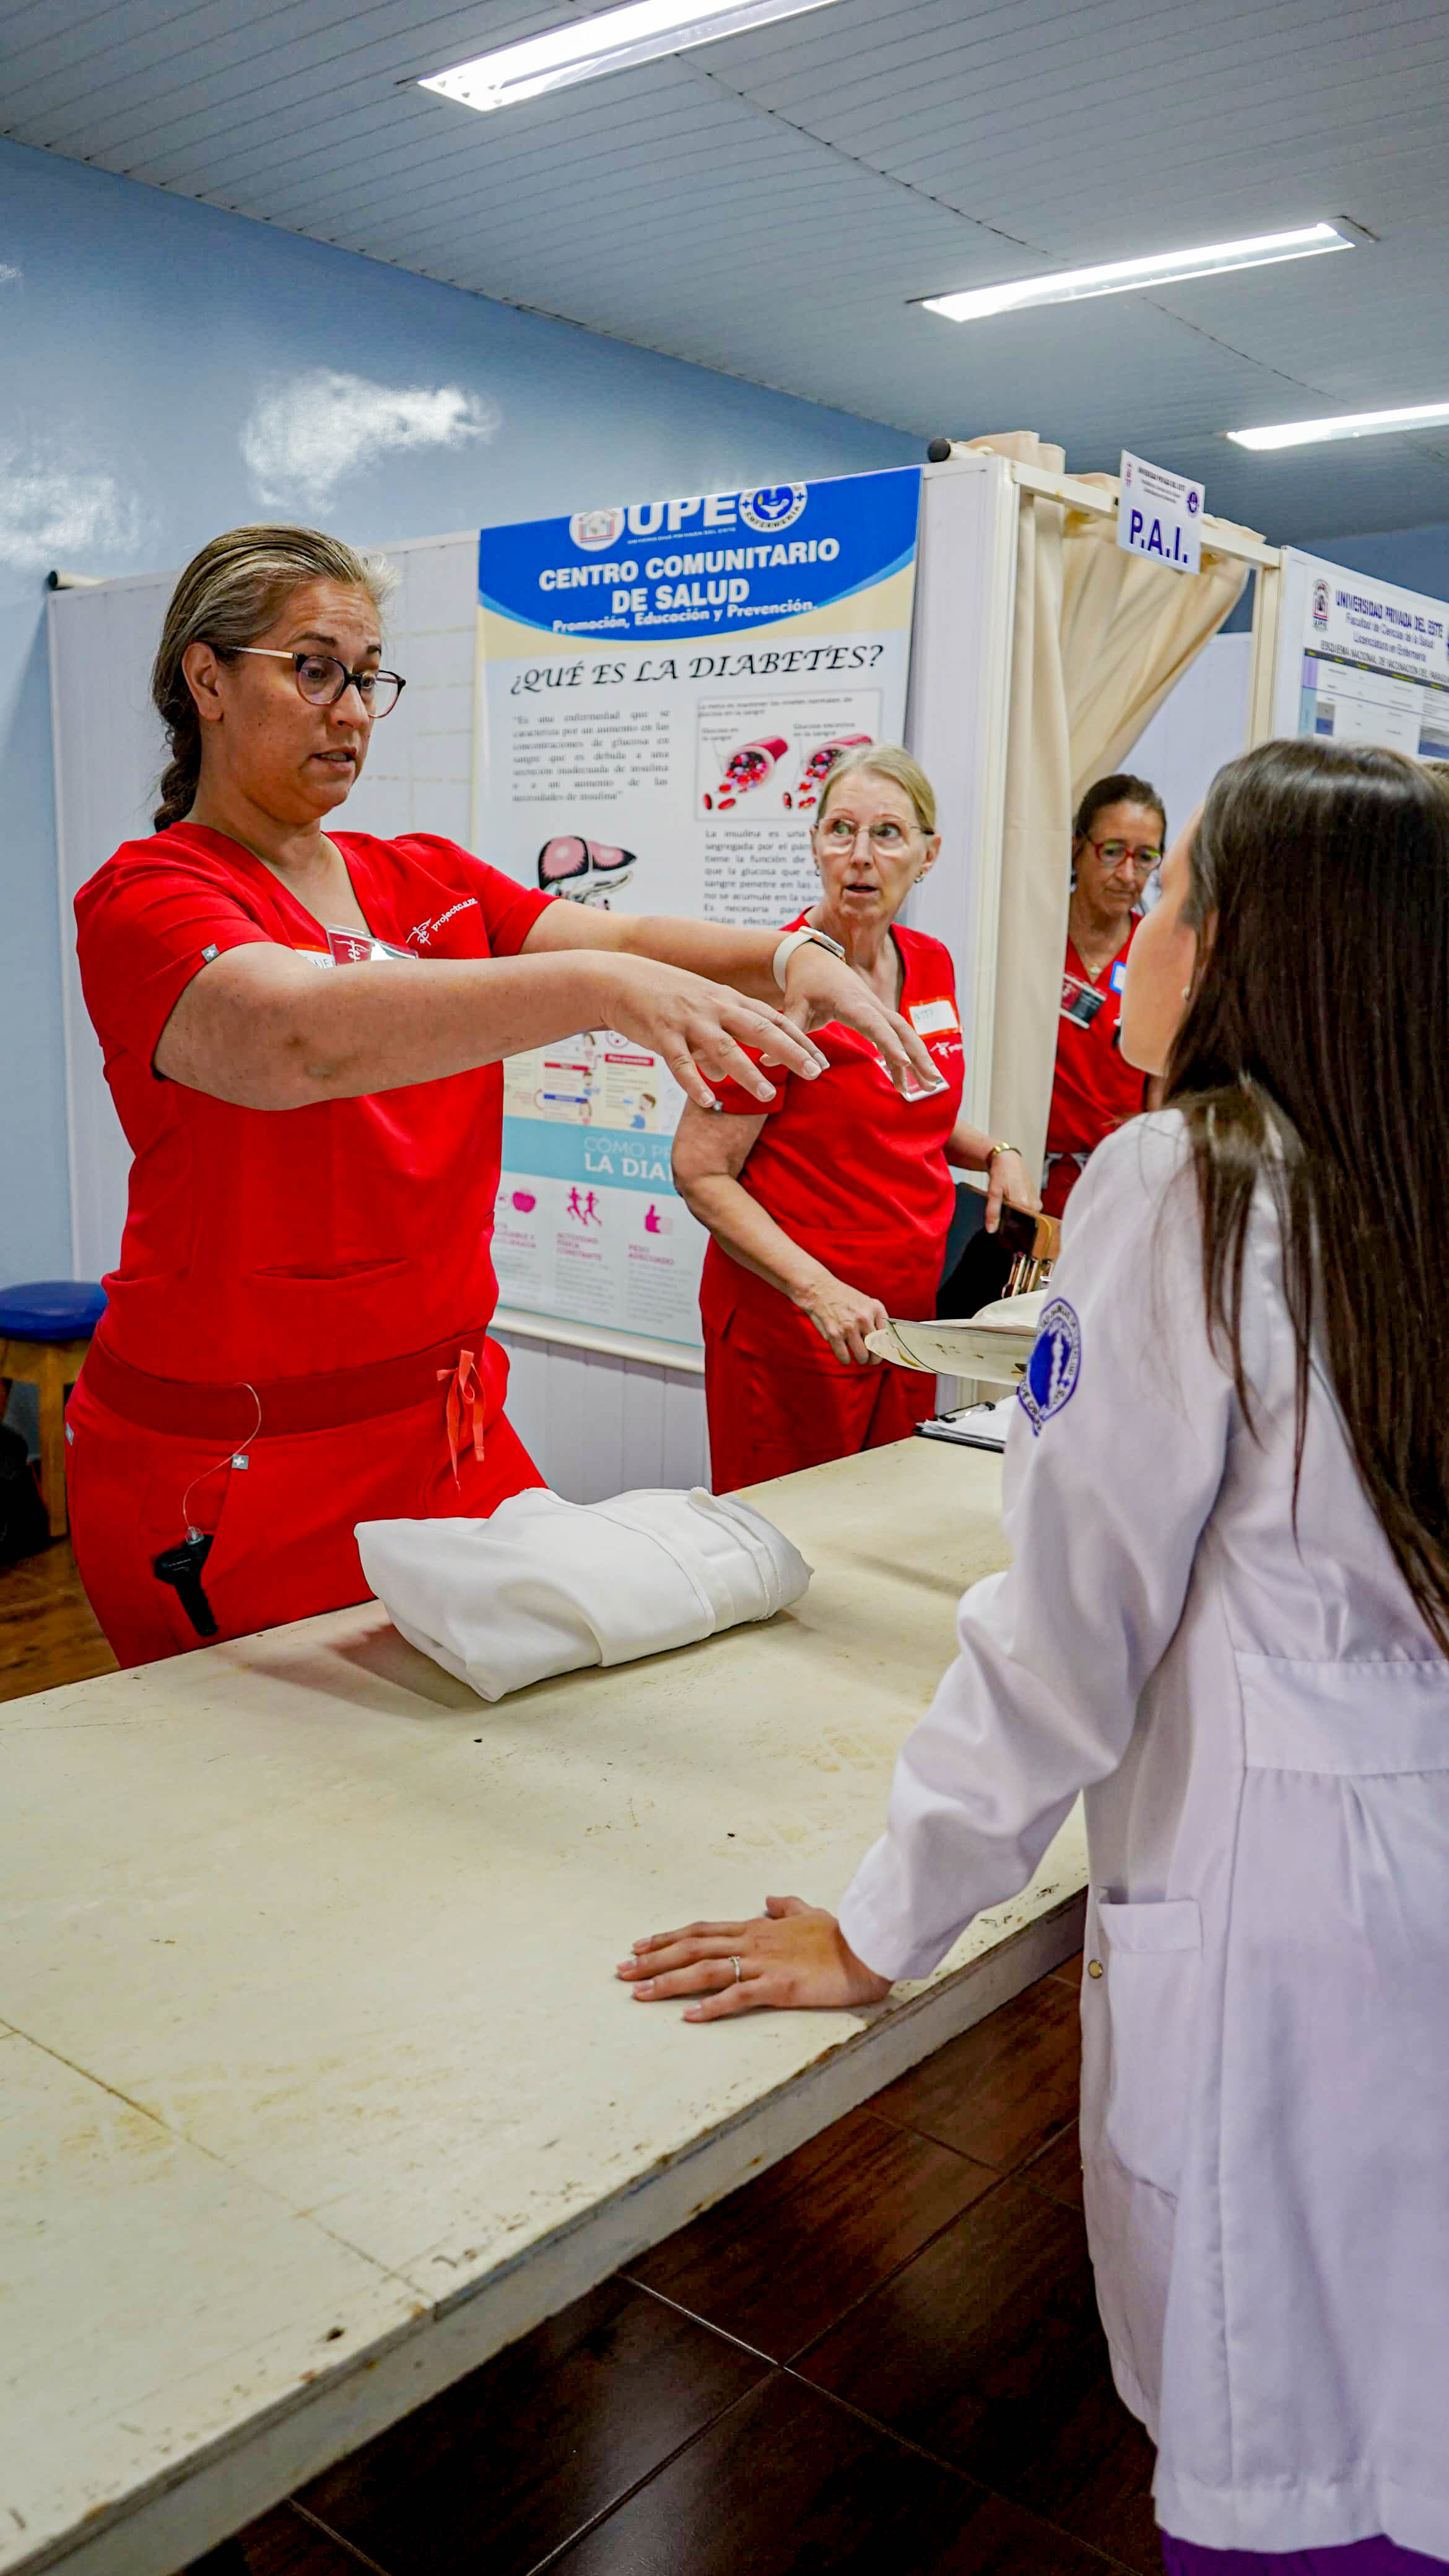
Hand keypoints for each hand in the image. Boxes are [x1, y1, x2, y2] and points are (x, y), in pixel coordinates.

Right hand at [597, 955, 827, 1109]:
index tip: (822, 1060)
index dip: (799, 1039)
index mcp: (727, 1000)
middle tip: (815, 1073)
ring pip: (724, 1047)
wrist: (618, 979)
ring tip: (769, 1094)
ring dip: (747, 1072)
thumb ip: (716, 1039)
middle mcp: (714, 1007)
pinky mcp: (662, 1032)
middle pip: (760, 1030)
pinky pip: (679, 1062)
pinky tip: (706, 1100)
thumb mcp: (699, 1010)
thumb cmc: (663, 996)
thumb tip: (724, 1072)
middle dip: (790, 1052)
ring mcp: (688, 1020)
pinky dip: (693, 1081)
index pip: (773, 1019)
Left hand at [618, 1894, 892, 2020]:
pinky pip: (738, 1996)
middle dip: (653, 1960)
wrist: (868, 1947)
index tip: (639, 1946)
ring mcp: (763, 1963)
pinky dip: (711, 2006)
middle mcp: (752, 1941)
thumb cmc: (841, 1934)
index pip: (701, 1930)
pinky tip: (688, 2016)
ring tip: (638, 1992)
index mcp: (756, 1928)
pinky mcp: (778, 1986)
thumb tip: (770, 1898)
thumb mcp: (810, 1912)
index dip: (668, 1938)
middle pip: (692, 1947)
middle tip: (621, 1970)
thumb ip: (786, 1906)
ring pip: (705, 1970)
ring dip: (668, 1981)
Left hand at [781, 948, 939, 1096]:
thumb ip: (788, 1032)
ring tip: (931, 1085)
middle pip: (901, 1030)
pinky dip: (907, 1054)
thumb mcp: (793, 1006)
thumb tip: (768, 1062)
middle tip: (932, 1083)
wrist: (813, 958)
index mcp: (852, 1001)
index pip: (875, 1025)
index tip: (903, 1063)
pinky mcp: (878, 1014)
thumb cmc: (803, 983)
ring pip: (905, 1033)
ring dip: (919, 1057)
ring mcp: (878, 1008)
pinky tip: (912, 1077)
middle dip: (917, 1056)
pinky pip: (898, 1035)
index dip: (889, 1044)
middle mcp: (871, 1003)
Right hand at [793, 1269, 889, 1364]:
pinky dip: (846, 1360)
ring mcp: (849, 1327)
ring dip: (861, 1359)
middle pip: (876, 1349)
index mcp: (875, 1309)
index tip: (882, 1353)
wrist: (820, 1290)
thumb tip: (886, 1343)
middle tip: (870, 1359)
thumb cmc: (844, 1298)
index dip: (886, 1349)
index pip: (888, 1336)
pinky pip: (845, 1357)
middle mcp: (864, 1318)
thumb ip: (877, 1320)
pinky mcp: (834, 1334)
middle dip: (874, 1358)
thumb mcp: (866, 1302)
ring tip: (859, 1356)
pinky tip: (846, 1355)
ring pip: (862, 1356)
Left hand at [984, 1148, 1039, 1233]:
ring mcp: (1036, 1203)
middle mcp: (1033, 1205)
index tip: (1000, 1223)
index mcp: (1024, 1205)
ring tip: (1007, 1200)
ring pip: (1025, 1217)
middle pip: (1021, 1222)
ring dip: (1015, 1213)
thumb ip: (993, 1212)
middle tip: (1002, 1206)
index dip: (1007, 1227)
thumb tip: (991, 1229)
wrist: (1009, 1159)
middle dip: (1010, 1219)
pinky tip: (1013, 1199)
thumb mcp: (993, 1192)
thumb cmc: (1002, 1172)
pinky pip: (1028, 1211)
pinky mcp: (1036, 1200)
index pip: (1017, 1226)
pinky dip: (1020, 1208)